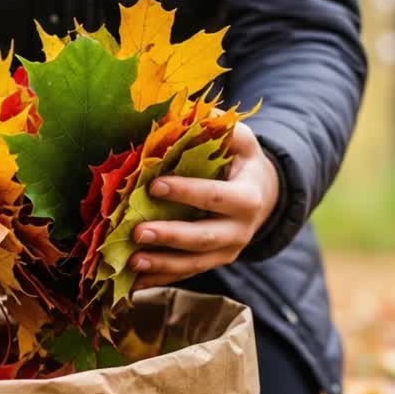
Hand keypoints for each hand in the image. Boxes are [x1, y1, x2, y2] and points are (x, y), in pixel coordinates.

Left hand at [128, 122, 279, 288]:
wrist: (263, 198)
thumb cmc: (242, 163)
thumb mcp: (240, 141)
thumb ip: (220, 126)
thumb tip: (184, 111)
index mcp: (248, 198)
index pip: (216, 197)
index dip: (188, 193)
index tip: (154, 185)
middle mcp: (240, 232)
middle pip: (203, 238)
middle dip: (170, 237)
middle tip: (138, 233)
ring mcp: (226, 253)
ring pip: (193, 264)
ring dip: (161, 265)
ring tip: (132, 262)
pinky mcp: (210, 264)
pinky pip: (183, 275)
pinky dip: (158, 279)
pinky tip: (131, 283)